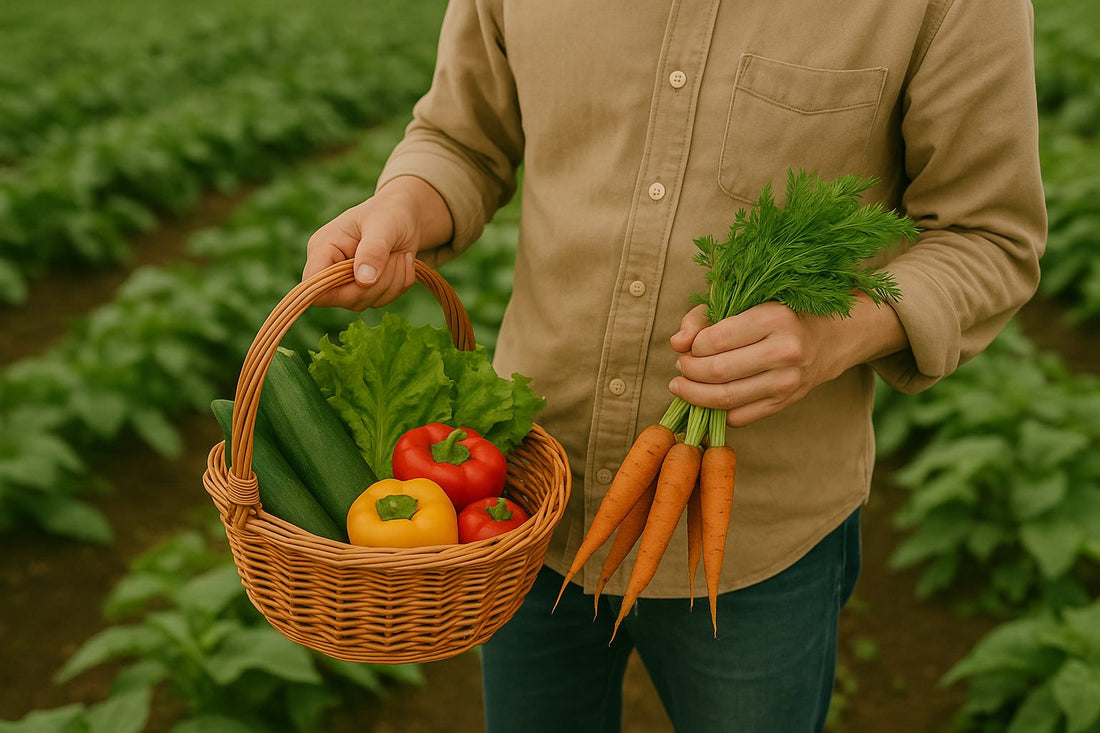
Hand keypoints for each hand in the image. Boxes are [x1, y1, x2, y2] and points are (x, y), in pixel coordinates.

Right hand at [303, 176, 451, 309]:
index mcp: (323, 248)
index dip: (332, 289)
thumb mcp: (383, 225)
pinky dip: (399, 284)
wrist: (406, 217)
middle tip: (395, 256)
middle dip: (376, 282)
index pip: (312, 282)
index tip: (363, 279)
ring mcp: (347, 283)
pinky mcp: (365, 291)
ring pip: (365, 302)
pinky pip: (382, 301)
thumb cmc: (389, 213)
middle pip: (343, 298)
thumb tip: (364, 281)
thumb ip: (373, 250)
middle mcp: (330, 269)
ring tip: (400, 254)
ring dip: (392, 282)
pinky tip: (402, 262)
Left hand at [668, 303, 848, 427]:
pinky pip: (738, 417)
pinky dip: (714, 411)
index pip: (715, 340)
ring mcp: (786, 382)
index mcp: (773, 318)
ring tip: (682, 385)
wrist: (826, 340)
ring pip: (725, 399)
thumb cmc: (776, 316)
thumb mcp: (742, 303)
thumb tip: (677, 343)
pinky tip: (706, 398)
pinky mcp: (784, 403)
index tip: (688, 347)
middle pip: (717, 371)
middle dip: (688, 371)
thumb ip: (702, 318)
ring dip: (693, 394)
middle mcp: (784, 351)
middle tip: (680, 367)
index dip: (692, 347)